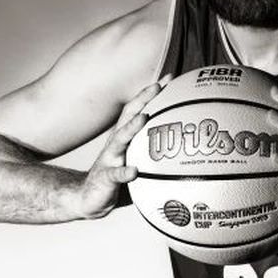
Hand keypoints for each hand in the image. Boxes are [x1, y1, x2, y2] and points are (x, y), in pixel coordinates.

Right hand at [72, 77, 168, 218]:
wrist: (89, 198)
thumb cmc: (119, 180)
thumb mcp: (138, 163)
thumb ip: (156, 156)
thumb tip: (188, 155)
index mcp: (126, 138)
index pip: (139, 110)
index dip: (152, 94)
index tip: (169, 78)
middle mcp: (117, 144)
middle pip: (130, 116)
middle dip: (143, 99)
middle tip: (158, 86)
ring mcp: (110, 159)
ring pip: (121, 140)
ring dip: (132, 127)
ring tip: (144, 118)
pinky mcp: (106, 177)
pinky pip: (115, 174)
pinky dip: (124, 171)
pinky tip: (133, 171)